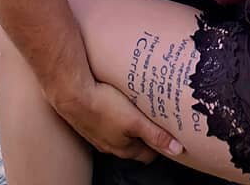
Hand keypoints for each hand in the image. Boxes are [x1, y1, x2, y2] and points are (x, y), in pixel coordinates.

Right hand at [53, 77, 182, 162]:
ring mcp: (99, 133)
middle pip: (135, 144)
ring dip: (132, 124)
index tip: (170, 134)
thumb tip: (176, 149)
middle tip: (159, 119)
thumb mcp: (135, 121)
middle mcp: (111, 145)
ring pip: (122, 133)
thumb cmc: (103, 107)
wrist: (73, 94)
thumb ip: (155, 135)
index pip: (148, 154)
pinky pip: (109, 122)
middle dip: (148, 134)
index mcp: (124, 149)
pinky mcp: (91, 120)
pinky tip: (119, 102)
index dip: (161, 146)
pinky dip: (117, 116)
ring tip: (141, 109)